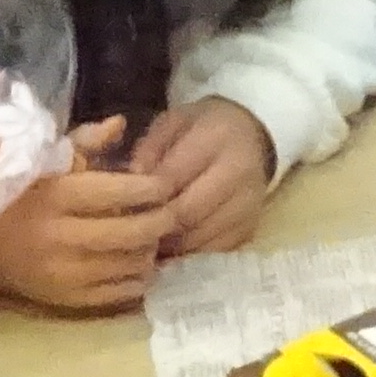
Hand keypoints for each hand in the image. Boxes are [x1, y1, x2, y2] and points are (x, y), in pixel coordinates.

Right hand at [0, 119, 178, 312]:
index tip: (163, 185)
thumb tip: (121, 123)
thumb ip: (83, 142)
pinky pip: (118, 292)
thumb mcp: (41, 161)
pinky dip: (138, 278)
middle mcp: (61, 236)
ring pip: (130, 264)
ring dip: (151, 250)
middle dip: (161, 221)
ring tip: (153, 238)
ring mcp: (64, 273)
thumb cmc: (13, 195)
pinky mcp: (65, 299)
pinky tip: (139, 264)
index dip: (150, 188)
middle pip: (132, 232)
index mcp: (55, 195)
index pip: (118, 192)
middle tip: (171, 212)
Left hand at [134, 98, 279, 258]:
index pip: (172, 177)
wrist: (250, 137)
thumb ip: (149, 148)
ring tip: (149, 238)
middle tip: (132, 228)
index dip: (144, 195)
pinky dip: (190, 252)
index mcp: (216, 139)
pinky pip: (215, 250)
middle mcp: (239, 172)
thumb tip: (132, 180)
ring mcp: (249, 204)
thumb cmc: (202, 129)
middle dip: (156, 224)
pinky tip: (173, 244)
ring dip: (170, 243)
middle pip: (188, 213)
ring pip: (200, 238)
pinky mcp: (251, 227)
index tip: (124, 203)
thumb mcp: (172, 123)